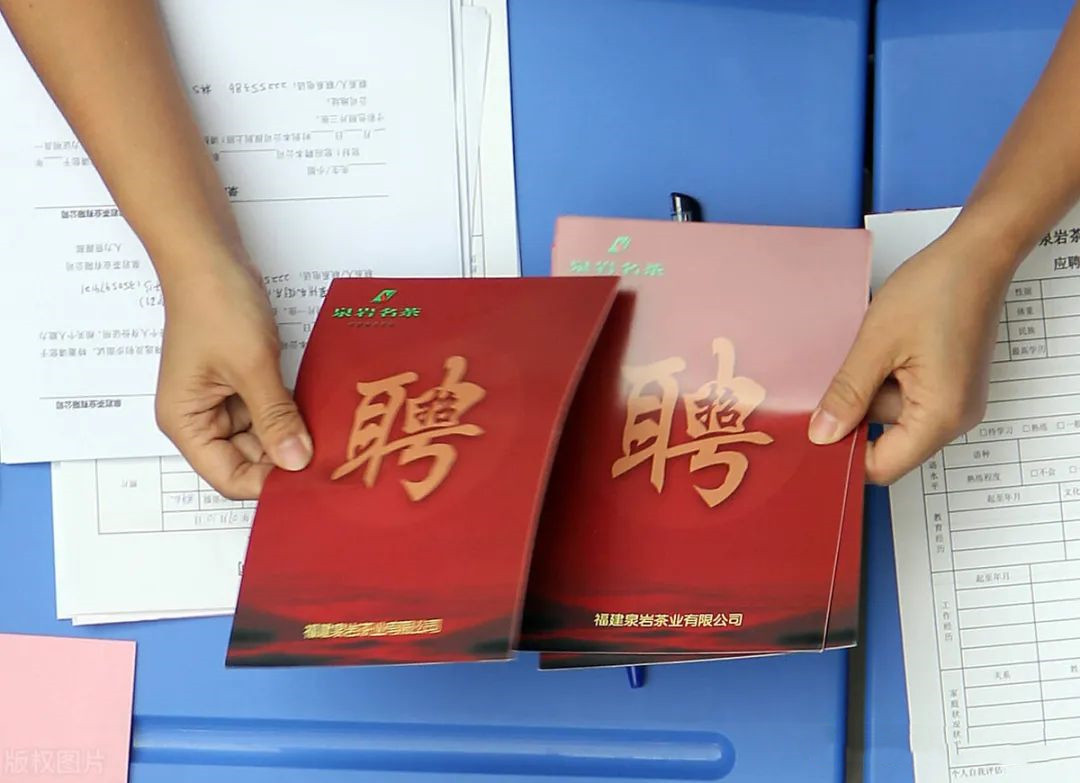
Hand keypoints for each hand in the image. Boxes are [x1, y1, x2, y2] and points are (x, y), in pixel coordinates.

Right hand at [154, 252, 312, 498]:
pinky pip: (269, 412)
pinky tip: (320, 414)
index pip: (230, 478)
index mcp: (186, 424)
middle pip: (247, 461)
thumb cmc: (216, 306)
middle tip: (334, 460)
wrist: (209, 256)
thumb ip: (275, 418)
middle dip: (286, 460)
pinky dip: (291, 413)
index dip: (269, 483)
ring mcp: (221, 401)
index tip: (312, 481)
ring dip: (293, 436)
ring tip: (332, 438)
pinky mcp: (240, 383)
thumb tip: (296, 463)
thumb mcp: (251, 367)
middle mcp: (200, 419)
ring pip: (262, 438)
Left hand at [808, 230, 1012, 484]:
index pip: (883, 467)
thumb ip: (847, 394)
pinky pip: (902, 396)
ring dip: (864, 392)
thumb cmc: (937, 290)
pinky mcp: (946, 384)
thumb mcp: (877, 343)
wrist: (976, 254)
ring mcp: (952, 400)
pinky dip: (880, 380)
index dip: (843, 458)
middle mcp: (953, 417)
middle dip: (851, 418)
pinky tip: (873, 352)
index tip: (808, 442)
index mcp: (940, 416)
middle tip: (821, 390)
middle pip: (887, 442)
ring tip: (858, 354)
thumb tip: (822, 435)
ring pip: (890, 415)